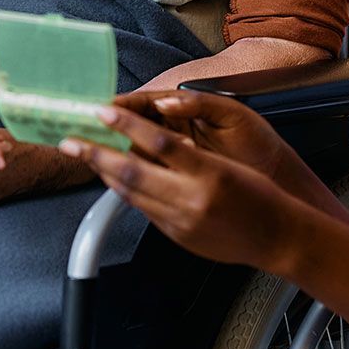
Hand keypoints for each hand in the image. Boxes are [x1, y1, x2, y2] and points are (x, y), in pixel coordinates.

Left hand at [59, 102, 306, 271]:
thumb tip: (150, 139)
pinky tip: (115, 179)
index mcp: (209, 173)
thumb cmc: (259, 195)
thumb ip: (187, 153)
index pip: (158, 141)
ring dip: (105, 173)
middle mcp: (192, 199)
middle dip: (97, 154)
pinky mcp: (177, 236)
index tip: (104, 111)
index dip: (126, 124)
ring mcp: (181, 222)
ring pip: (132, 193)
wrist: (278, 238)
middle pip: (133, 171)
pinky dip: (126, 192)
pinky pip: (143, 210)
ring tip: (86, 157)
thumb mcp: (226, 164)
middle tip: (71, 140)